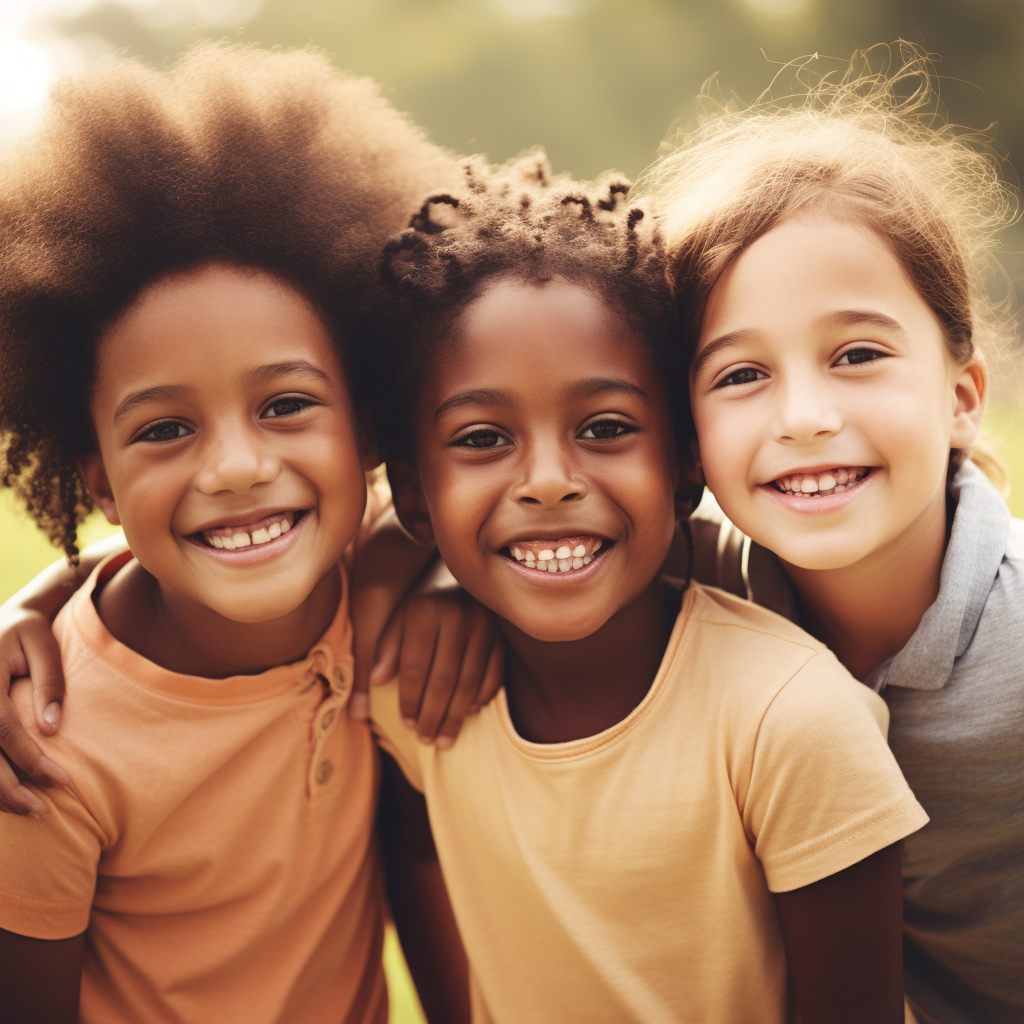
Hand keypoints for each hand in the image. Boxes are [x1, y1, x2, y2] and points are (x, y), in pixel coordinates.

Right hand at [0, 606, 69, 815]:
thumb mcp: (42, 644)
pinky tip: (8, 797)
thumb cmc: (25, 632)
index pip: (2, 728)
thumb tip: (51, 726)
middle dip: (8, 789)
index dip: (29, 759)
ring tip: (29, 809)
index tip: (61, 780)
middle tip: (43, 810)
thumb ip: (50, 682)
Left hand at [361, 564, 503, 746]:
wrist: (458, 576)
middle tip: (426, 740)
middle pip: (444, 680)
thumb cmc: (422, 602)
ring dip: (456, 716)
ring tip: (444, 738)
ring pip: (470, 683)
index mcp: (425, 610)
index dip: (410, 701)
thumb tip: (376, 683)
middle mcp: (458, 615)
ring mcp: (485, 625)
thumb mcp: (397, 617)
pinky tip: (469, 712)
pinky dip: (481, 698)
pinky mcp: (502, 635)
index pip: (416, 667)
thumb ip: (384, 648)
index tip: (407, 724)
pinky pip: (494, 675)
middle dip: (433, 716)